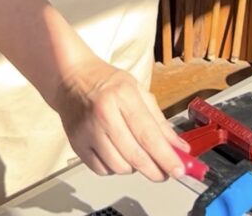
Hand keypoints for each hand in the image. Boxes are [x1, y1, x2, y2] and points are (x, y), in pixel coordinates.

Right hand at [53, 56, 187, 180]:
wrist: (71, 78)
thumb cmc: (107, 82)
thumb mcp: (138, 91)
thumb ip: (159, 121)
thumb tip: (179, 147)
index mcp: (123, 96)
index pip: (148, 135)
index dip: (166, 157)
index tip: (179, 170)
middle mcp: (104, 114)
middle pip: (135, 155)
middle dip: (155, 170)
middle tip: (164, 173)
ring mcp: (88, 131)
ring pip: (119, 167)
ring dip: (134, 168)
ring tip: (136, 155)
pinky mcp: (76, 145)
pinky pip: (102, 171)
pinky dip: (114, 168)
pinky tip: (117, 154)